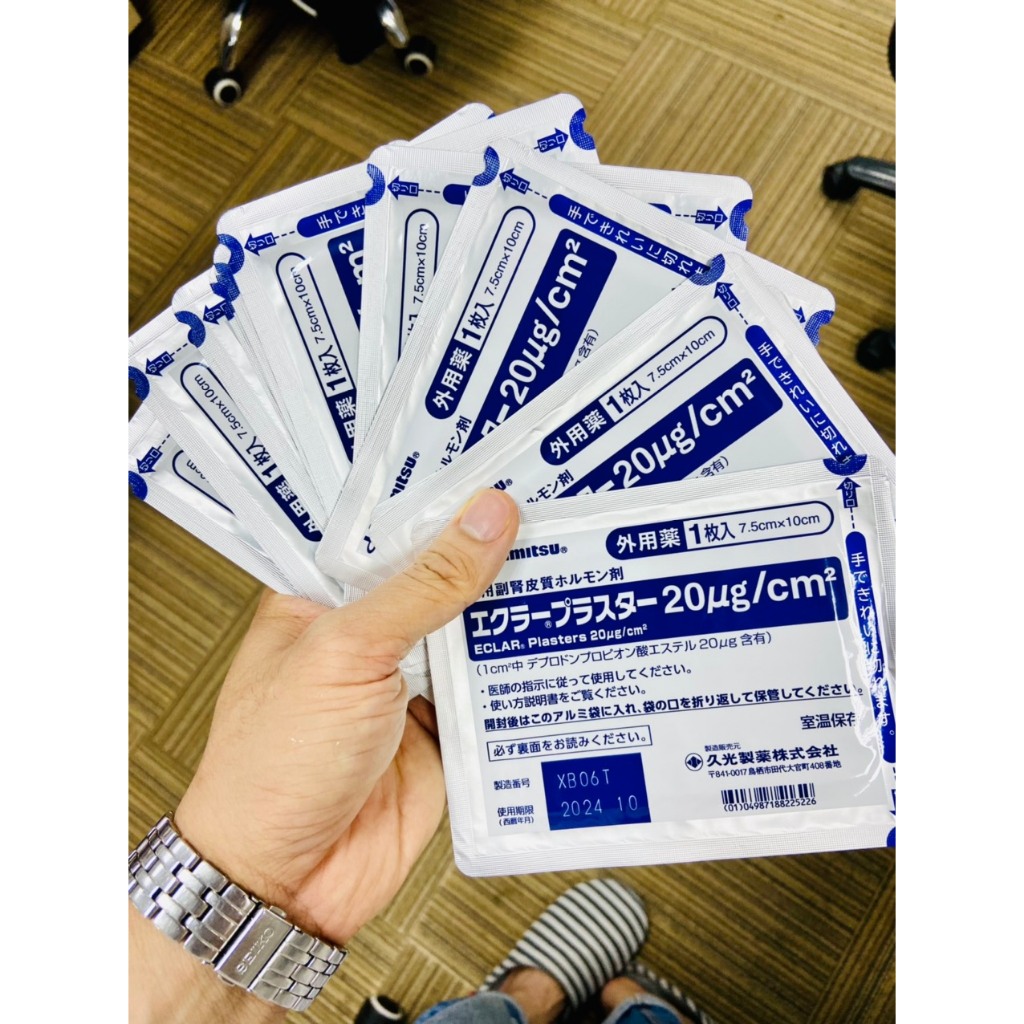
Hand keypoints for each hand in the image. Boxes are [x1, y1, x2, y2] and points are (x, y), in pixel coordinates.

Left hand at [170, 488, 518, 944]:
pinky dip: (524, 669)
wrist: (287, 883)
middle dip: (486, 549)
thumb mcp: (347, 653)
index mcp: (322, 598)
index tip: (493, 461)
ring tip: (568, 554)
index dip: (436, 497)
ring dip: (512, 606)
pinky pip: (493, 687)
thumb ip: (422, 587)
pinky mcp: (443, 727)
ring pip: (472, 628)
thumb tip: (482, 522)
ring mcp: (406, 681)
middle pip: (437, 575)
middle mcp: (366, 634)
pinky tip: (559, 635)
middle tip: (548, 502)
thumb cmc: (271, 768)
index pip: (385, 528)